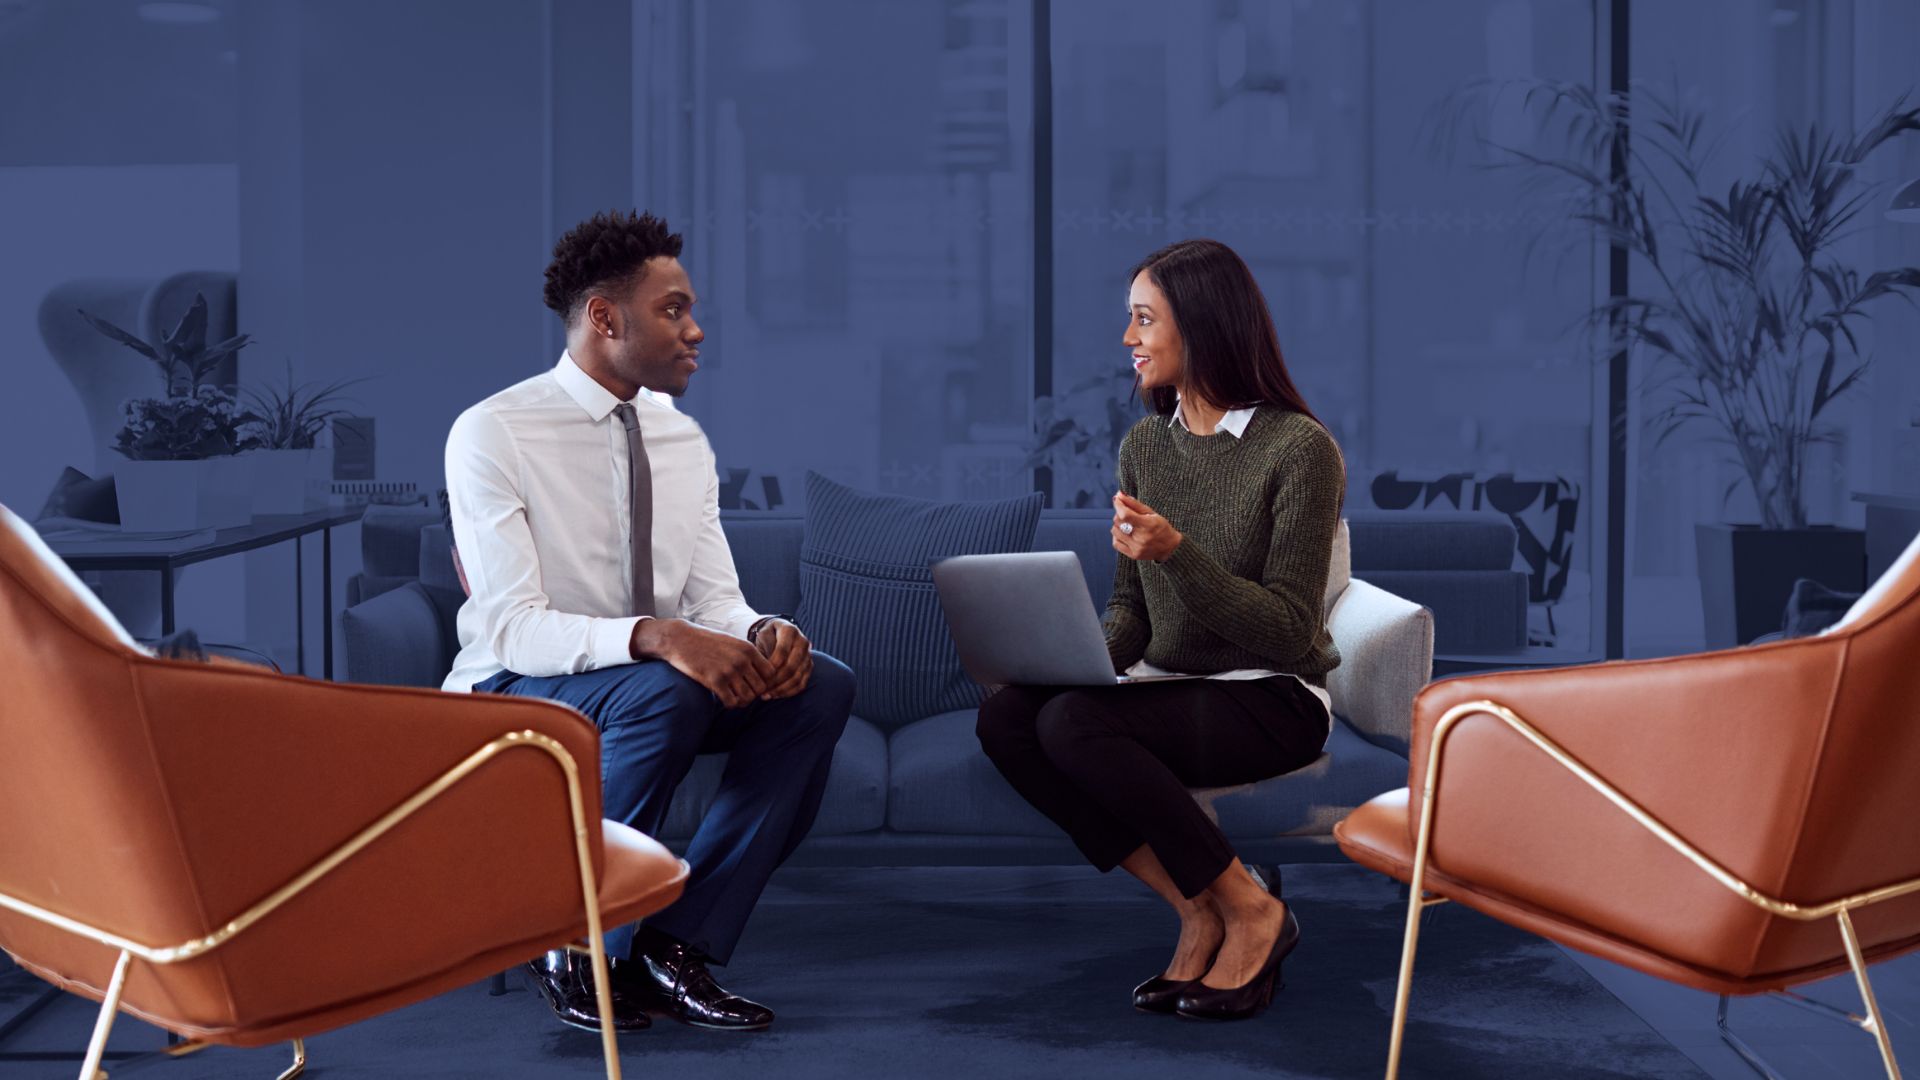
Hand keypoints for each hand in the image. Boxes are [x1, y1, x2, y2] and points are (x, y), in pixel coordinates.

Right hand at [633, 618, 775, 708]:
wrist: (681, 639)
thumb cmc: (707, 642)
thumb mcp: (732, 643)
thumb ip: (748, 656)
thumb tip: (763, 673)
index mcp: (748, 649)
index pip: (771, 673)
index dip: (765, 681)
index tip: (755, 684)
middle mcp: (742, 660)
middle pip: (761, 688)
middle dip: (754, 693)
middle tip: (744, 693)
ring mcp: (729, 671)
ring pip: (748, 697)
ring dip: (742, 701)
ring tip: (735, 698)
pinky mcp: (714, 681)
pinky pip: (732, 702)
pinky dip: (730, 704)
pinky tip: (724, 699)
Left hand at [752, 618, 812, 700]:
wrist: (778, 635)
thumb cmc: (767, 636)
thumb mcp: (762, 635)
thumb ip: (764, 648)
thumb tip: (764, 668)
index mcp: (790, 631)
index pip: (783, 650)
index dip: (772, 664)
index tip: (759, 674)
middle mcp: (803, 642)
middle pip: (792, 666)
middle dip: (775, 680)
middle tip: (761, 689)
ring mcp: (808, 656)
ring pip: (797, 677)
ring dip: (780, 689)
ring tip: (766, 695)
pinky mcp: (809, 668)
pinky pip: (801, 684)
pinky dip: (788, 692)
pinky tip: (775, 695)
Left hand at [1112, 491, 1181, 562]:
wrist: (1169, 547)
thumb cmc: (1160, 527)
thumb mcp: (1151, 513)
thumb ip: (1134, 504)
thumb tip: (1118, 495)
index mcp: (1148, 525)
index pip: (1126, 514)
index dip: (1118, 505)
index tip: (1117, 500)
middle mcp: (1142, 538)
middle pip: (1119, 521)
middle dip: (1120, 514)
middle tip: (1128, 514)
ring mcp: (1136, 548)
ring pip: (1115, 531)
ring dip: (1119, 525)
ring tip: (1128, 526)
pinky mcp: (1133, 555)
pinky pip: (1115, 543)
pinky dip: (1117, 536)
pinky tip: (1125, 534)